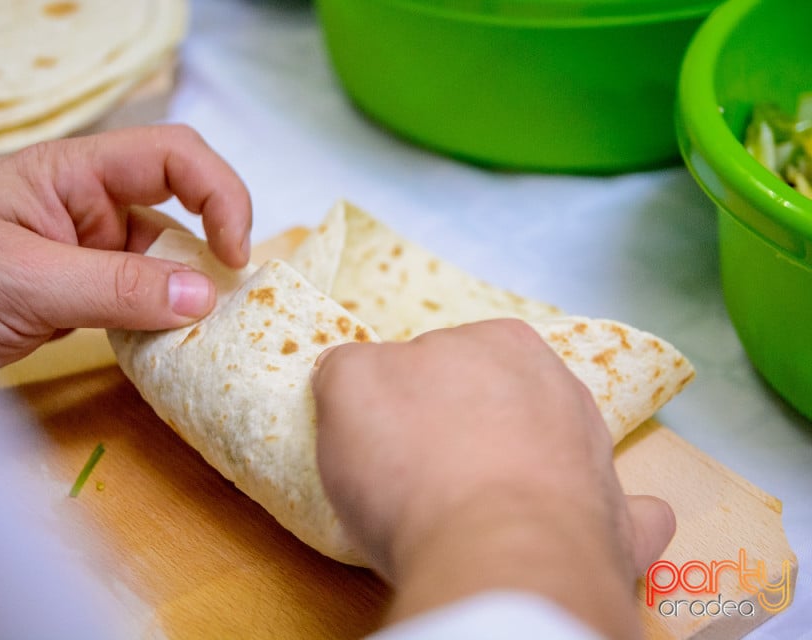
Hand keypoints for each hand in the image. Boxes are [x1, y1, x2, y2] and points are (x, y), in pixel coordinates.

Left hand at [0, 125, 251, 388]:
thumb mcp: (23, 280)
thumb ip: (115, 287)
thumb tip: (203, 296)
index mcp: (77, 174)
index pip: (174, 157)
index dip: (219, 195)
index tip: (234, 255)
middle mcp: (92, 207)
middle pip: (182, 212)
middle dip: (214, 252)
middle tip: (235, 307)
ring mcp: (88, 254)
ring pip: (165, 265)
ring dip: (189, 297)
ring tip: (209, 338)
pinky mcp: (79, 296)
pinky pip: (140, 302)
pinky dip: (162, 324)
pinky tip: (172, 349)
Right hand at [311, 319, 675, 638]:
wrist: (494, 555)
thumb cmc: (416, 465)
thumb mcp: (348, 389)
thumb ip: (350, 365)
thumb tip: (358, 373)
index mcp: (498, 341)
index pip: (440, 354)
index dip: (406, 396)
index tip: (389, 434)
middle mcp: (559, 385)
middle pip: (498, 398)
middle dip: (465, 426)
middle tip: (422, 473)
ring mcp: (598, 453)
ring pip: (553, 448)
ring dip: (523, 467)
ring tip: (476, 511)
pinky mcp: (619, 521)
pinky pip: (619, 509)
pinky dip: (597, 518)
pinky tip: (566, 533)